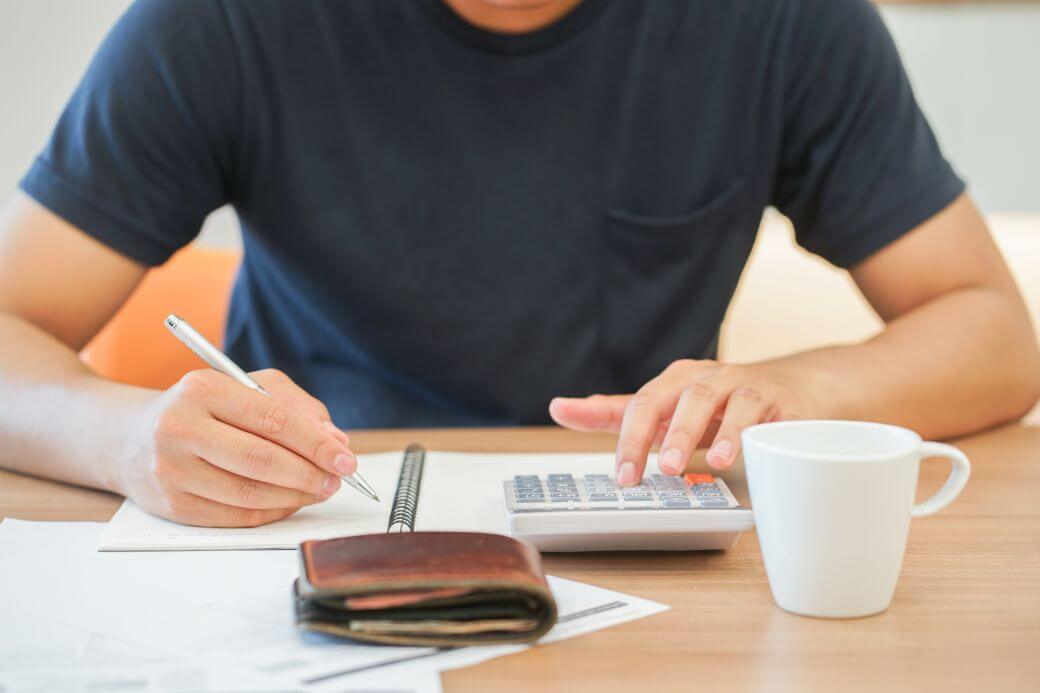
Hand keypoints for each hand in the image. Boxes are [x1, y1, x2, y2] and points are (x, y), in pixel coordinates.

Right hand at [118, 368, 356, 526]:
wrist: (132, 438)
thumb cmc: (204, 408)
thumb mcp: (247, 387)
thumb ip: (296, 407)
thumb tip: (336, 440)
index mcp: (202, 388)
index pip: (273, 420)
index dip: (316, 443)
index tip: (346, 458)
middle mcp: (180, 427)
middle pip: (262, 460)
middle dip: (310, 473)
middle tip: (337, 479)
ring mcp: (171, 469)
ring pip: (250, 493)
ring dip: (295, 496)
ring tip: (319, 490)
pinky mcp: (172, 505)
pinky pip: (235, 516)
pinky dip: (272, 512)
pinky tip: (290, 502)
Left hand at [549, 359, 818, 484]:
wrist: (790, 389)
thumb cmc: (717, 405)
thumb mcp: (664, 409)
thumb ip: (615, 413)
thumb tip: (560, 408)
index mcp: (676, 380)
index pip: (645, 404)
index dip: (631, 440)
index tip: (622, 476)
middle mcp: (710, 377)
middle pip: (685, 398)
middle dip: (672, 433)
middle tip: (661, 471)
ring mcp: (747, 387)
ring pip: (731, 401)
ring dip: (721, 432)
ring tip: (712, 463)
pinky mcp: (782, 402)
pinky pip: (772, 414)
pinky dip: (761, 433)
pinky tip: (753, 453)